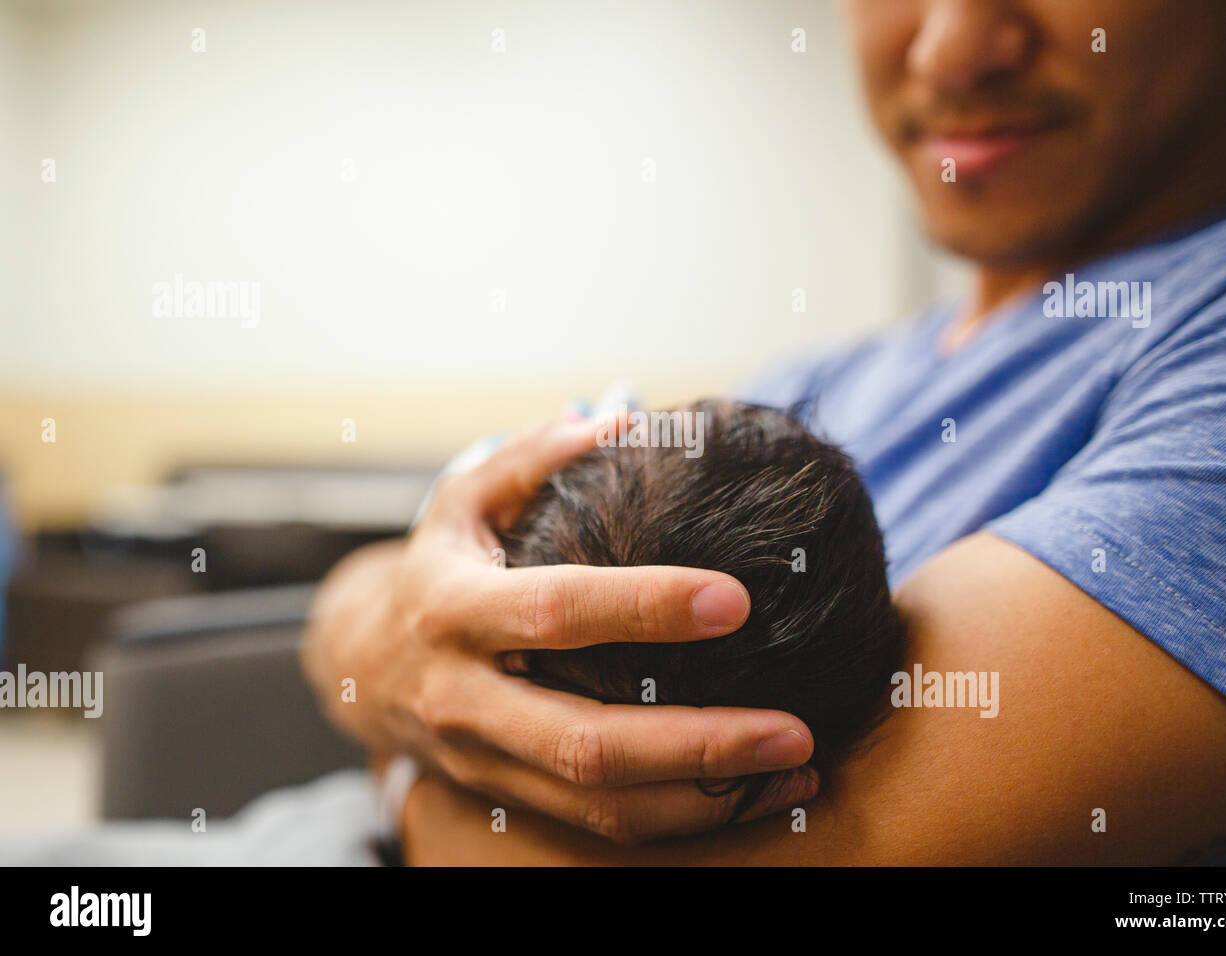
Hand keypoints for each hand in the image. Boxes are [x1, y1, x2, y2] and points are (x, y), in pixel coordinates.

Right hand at [303, 416, 817, 842]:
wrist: (360, 667)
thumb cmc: (435, 569)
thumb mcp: (461, 499)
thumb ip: (533, 455)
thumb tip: (619, 415)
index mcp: (457, 609)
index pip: (559, 609)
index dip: (645, 606)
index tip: (735, 599)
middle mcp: (466, 696)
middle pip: (586, 739)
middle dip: (699, 741)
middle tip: (795, 729)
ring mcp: (485, 759)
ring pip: (598, 802)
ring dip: (705, 800)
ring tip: (796, 775)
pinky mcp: (507, 796)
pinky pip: (597, 824)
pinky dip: (681, 820)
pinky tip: (751, 797)